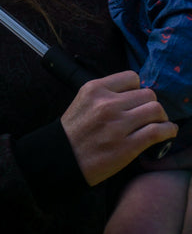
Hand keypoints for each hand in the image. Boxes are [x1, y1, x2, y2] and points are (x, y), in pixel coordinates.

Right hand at [60, 70, 177, 185]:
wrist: (64, 156)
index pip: (132, 77)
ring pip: (156, 110)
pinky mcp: (127, 145)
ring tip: (158, 124)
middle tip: (148, 115)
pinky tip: (167, 132)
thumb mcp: (84, 101)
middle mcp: (107, 103)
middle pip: (148, 94)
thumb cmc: (75, 130)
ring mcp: (118, 124)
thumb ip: (106, 94)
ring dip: (161, 117)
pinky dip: (168, 131)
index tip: (136, 100)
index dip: (137, 89)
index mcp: (95, 88)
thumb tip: (135, 93)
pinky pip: (158, 131)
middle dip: (151, 104)